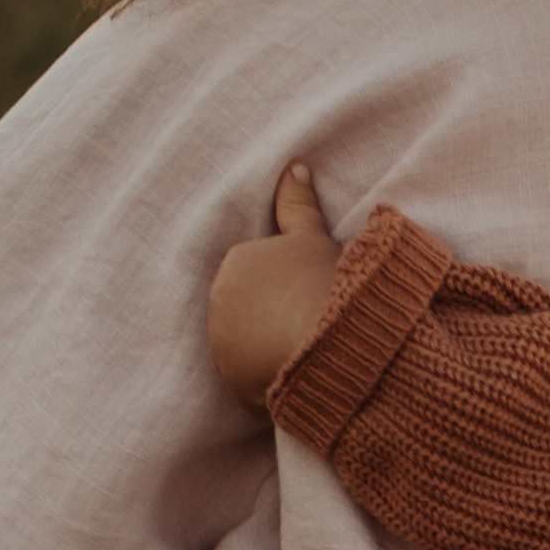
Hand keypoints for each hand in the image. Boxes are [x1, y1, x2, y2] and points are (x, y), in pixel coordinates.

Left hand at [208, 161, 345, 409]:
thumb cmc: (324, 285)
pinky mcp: (232, 383)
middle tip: (310, 323)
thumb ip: (298, 204)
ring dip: (268, 348)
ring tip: (306, 352)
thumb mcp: (314, 238)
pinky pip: (250, 380)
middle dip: (271, 316)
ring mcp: (222, 345)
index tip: (310, 295)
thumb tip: (294, 166)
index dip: (287, 285)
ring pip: (246, 344)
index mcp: (236, 262)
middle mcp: (219, 301)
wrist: (330, 346)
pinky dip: (268, 380)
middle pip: (247, 308)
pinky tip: (299, 377)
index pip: (257, 272)